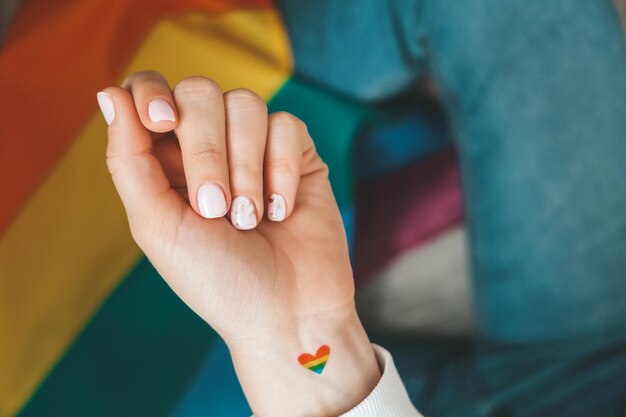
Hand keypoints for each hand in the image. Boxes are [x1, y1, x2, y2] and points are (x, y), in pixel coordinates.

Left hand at [98, 71, 379, 415]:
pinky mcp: (297, 154)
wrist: (286, 312)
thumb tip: (109, 94)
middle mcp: (209, 147)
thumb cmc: (217, 280)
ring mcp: (255, 148)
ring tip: (250, 219)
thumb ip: (129, 160)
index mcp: (166, 162)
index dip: (151, 92)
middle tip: (215, 209)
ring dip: (245, 167)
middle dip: (206, 151)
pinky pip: (287, 126)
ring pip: (246, 104)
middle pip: (200, 92)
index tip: (162, 122)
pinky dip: (281, 171)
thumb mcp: (157, 226)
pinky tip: (282, 212)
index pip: (149, 93)